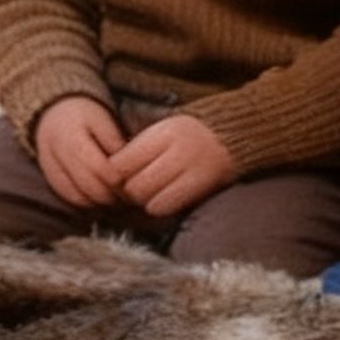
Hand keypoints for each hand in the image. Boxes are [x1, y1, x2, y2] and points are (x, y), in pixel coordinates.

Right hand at [30, 97, 125, 206]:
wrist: (53, 114)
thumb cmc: (84, 115)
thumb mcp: (103, 119)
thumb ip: (115, 142)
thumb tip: (129, 168)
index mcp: (72, 138)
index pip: (101, 170)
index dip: (121, 180)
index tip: (137, 181)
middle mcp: (56, 156)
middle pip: (90, 187)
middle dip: (114, 195)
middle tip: (132, 194)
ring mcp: (50, 169)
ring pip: (79, 198)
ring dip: (102, 202)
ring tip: (119, 196)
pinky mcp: (50, 179)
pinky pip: (70, 198)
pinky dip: (89, 202)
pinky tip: (103, 196)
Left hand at [109, 110, 238, 220]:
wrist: (230, 139)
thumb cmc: (186, 136)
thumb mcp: (161, 132)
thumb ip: (137, 149)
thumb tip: (109, 174)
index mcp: (162, 134)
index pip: (122, 162)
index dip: (113, 175)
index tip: (116, 177)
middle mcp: (177, 150)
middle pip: (134, 184)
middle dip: (127, 192)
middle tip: (129, 190)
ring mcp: (192, 169)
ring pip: (149, 198)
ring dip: (142, 201)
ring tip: (145, 194)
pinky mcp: (201, 187)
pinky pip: (167, 206)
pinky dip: (158, 207)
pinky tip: (159, 200)